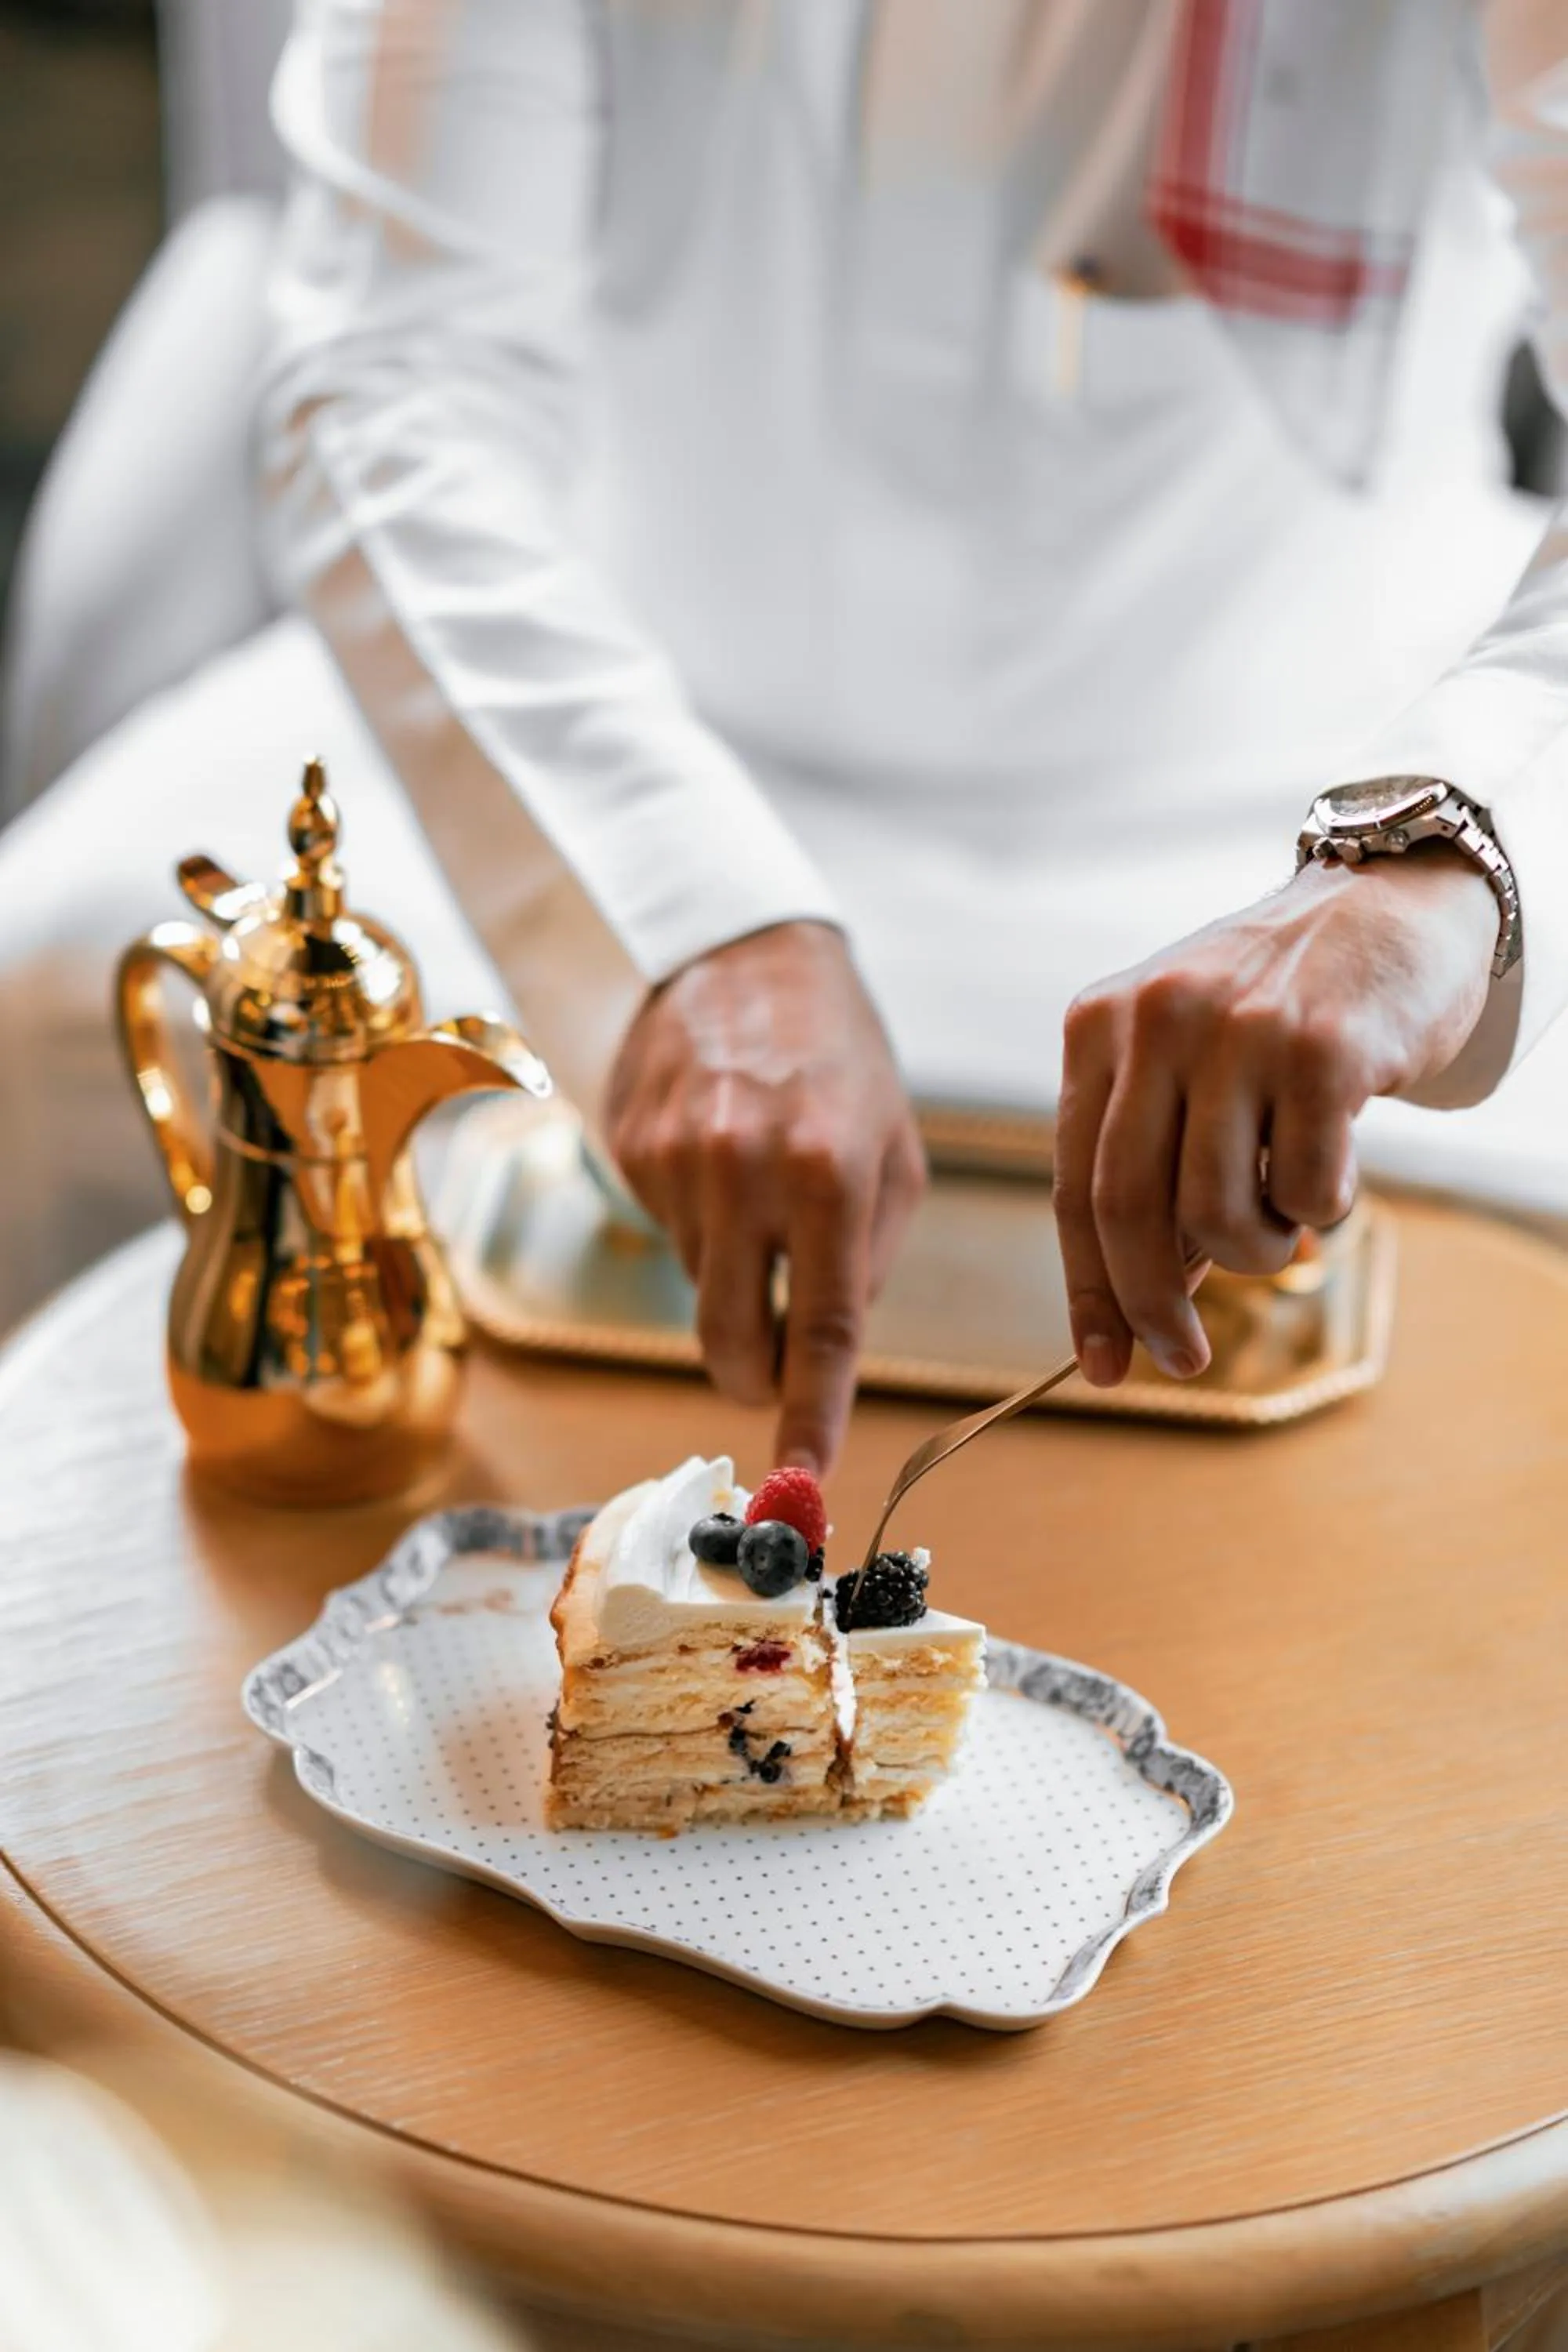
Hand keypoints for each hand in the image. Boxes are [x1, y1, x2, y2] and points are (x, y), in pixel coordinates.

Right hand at [606, 922, 925, 1470]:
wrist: (743, 951)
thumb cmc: (838, 1058)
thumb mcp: (893, 1152)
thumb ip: (866, 1260)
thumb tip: (819, 1357)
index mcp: (829, 1175)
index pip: (821, 1332)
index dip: (809, 1419)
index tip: (804, 1482)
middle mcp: (744, 1171)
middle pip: (731, 1341)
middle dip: (754, 1376)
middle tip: (772, 1365)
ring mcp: (674, 1161)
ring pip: (700, 1287)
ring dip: (733, 1269)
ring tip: (758, 1186)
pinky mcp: (627, 1148)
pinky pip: (666, 1230)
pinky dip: (698, 1218)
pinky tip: (717, 1153)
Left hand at [1055, 848, 1496, 1385]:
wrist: (1387, 902)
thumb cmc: (1277, 1007)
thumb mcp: (1184, 1061)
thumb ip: (1151, 1164)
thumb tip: (1137, 1306)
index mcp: (1099, 1025)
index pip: (1073, 1185)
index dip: (1087, 1290)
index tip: (1104, 1365)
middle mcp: (1157, 1020)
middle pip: (1127, 1210)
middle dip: (1152, 1304)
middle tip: (1183, 1357)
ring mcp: (1239, 1031)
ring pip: (1216, 1213)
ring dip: (1254, 1252)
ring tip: (1279, 1224)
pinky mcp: (1322, 1051)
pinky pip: (1307, 1191)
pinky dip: (1321, 1209)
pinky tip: (1332, 1169)